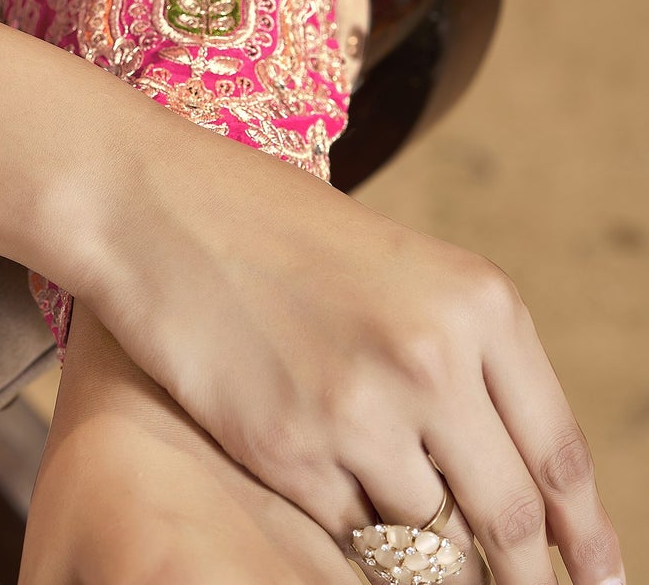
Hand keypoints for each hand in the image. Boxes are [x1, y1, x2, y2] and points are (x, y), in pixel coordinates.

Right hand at [0, 19, 623, 584]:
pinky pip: (343, 529)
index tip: (595, 577)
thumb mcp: (396, 267)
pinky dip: (337, 521)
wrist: (151, 202)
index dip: (584, 536)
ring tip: (375, 496)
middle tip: (500, 584)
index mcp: (478, 302)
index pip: (560, 456)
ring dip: (411, 541)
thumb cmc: (268, 224)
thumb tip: (511, 472)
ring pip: (426, 540)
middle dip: (510, 570)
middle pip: (508, 520)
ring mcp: (360, 409)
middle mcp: (434, 358)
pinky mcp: (288, 450)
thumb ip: (461, 354)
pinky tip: (309, 468)